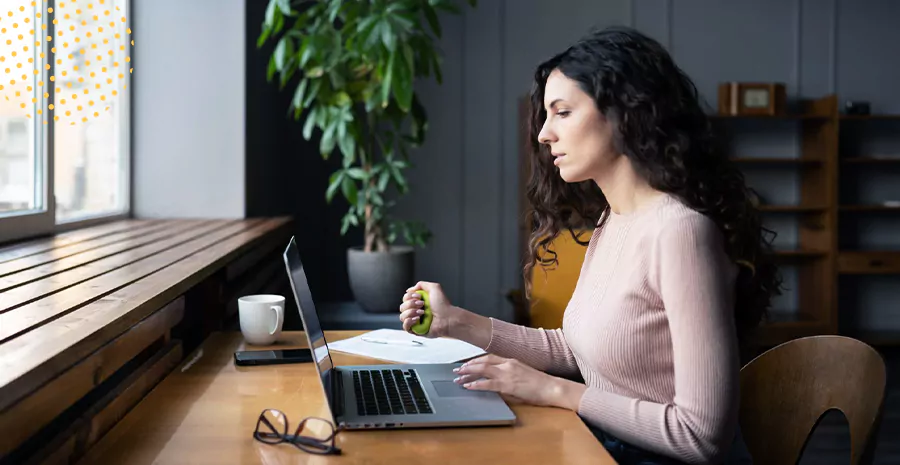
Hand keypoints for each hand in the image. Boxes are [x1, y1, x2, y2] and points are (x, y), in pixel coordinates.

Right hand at [398, 281, 459, 338]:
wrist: (448, 318)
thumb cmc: (443, 306)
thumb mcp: (435, 288)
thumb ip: (422, 284)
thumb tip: (410, 289)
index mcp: (418, 302)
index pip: (405, 299)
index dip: (409, 296)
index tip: (419, 296)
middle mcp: (416, 311)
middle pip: (402, 307)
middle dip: (411, 304)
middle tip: (422, 304)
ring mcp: (415, 321)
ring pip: (402, 316)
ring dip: (411, 312)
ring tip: (422, 312)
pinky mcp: (416, 330)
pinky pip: (405, 326)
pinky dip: (409, 321)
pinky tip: (417, 319)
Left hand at [452, 354, 586, 409]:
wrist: (551, 387)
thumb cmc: (539, 383)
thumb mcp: (522, 374)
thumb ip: (508, 374)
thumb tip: (496, 381)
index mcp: (511, 360)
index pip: (488, 357)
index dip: (475, 360)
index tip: (466, 363)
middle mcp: (507, 364)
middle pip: (482, 361)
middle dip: (468, 365)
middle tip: (457, 370)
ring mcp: (507, 373)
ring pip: (482, 370)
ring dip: (468, 373)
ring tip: (458, 377)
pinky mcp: (508, 384)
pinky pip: (488, 383)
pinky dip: (476, 384)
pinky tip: (468, 386)